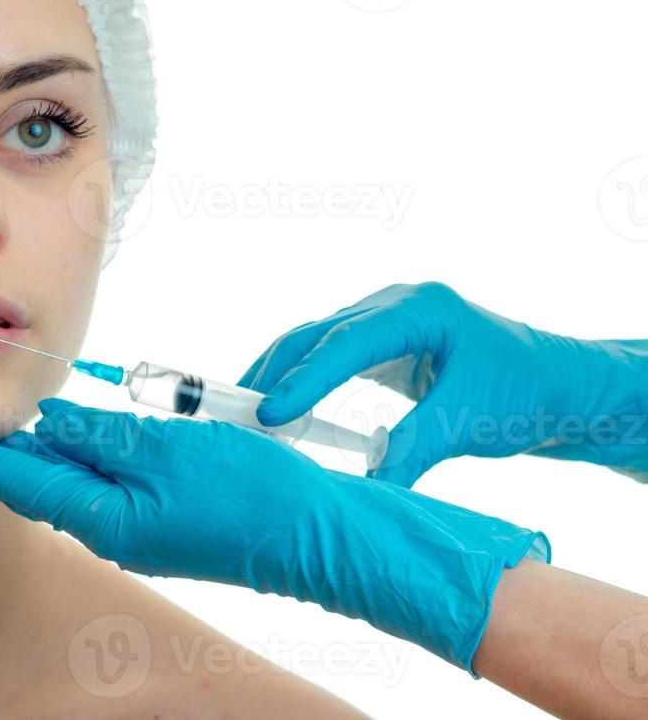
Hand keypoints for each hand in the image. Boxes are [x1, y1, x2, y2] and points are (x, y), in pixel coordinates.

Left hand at [0, 398, 548, 675]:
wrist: (319, 541)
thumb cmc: (252, 494)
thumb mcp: (171, 450)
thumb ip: (107, 434)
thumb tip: (51, 419)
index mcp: (102, 513)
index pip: (13, 478)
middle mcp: (108, 525)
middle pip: (32, 478)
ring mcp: (133, 525)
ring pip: (65, 477)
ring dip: (29, 449)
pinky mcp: (158, 518)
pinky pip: (101, 479)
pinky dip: (74, 453)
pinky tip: (63, 433)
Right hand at [240, 281, 647, 486]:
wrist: (558, 386)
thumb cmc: (525, 392)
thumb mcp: (470, 421)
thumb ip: (415, 448)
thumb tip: (370, 488)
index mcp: (419, 309)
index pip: (346, 342)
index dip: (305, 378)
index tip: (271, 412)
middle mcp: (393, 306)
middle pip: (316, 334)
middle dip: (274, 372)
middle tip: (236, 412)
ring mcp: (384, 320)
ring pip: (314, 341)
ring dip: (280, 375)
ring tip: (244, 412)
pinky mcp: (381, 343)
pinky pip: (327, 356)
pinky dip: (301, 380)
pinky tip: (279, 407)